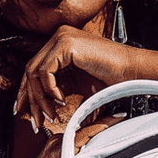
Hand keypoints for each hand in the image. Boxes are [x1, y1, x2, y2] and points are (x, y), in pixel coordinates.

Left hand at [15, 26, 136, 129]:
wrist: (131, 72)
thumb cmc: (111, 79)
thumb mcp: (78, 86)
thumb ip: (59, 90)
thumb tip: (43, 108)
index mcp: (61, 43)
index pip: (35, 68)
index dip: (27, 91)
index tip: (26, 111)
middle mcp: (58, 37)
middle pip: (31, 70)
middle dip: (30, 99)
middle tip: (34, 120)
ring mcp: (61, 38)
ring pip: (35, 72)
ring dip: (40, 99)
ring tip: (51, 116)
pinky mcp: (65, 44)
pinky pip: (46, 71)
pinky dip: (50, 90)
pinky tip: (62, 101)